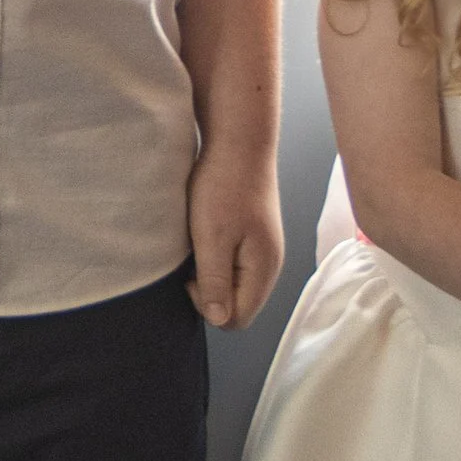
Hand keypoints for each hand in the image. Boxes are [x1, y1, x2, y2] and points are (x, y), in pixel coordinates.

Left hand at [188, 142, 283, 331]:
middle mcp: (269, 264)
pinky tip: (206, 231)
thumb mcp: (212, 238)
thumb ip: (216, 282)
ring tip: (199, 241)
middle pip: (238, 303)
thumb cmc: (224, 185)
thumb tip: (219, 319)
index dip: (209, 307)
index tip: (192, 275)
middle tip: (193, 257)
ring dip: (211, 271)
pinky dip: (216, 254)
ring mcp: (263, 249)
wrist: (239, 140)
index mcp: (263, 269)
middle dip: (210, 290)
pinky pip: (234, 262)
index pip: (238, 318)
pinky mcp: (254, 235)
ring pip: (234, 282)